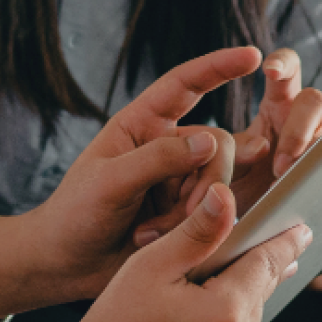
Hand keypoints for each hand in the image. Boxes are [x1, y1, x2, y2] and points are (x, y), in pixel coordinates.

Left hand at [3, 47, 259, 305]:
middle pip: (217, 145)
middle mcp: (167, 147)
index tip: (252, 56)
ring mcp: (180, 181)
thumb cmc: (75, 214)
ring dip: (195, 213)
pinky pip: (218, 213)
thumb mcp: (109, 181)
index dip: (218, 67)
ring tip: (153, 235)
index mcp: (142, 123)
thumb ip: (158, 158)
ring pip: (221, 183)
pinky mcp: (190, 215)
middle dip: (206, 182)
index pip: (185, 85)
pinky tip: (174, 244)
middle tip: (181, 214)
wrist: (68, 265)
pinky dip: (200, 230)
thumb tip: (210, 141)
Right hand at [42, 182, 311, 321]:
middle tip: (200, 281)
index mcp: (226, 314)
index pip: (267, 265)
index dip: (282, 244)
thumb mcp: (150, 267)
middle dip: (235, 285)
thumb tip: (227, 196)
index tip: (300, 231)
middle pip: (253, 301)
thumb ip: (197, 233)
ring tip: (181, 321)